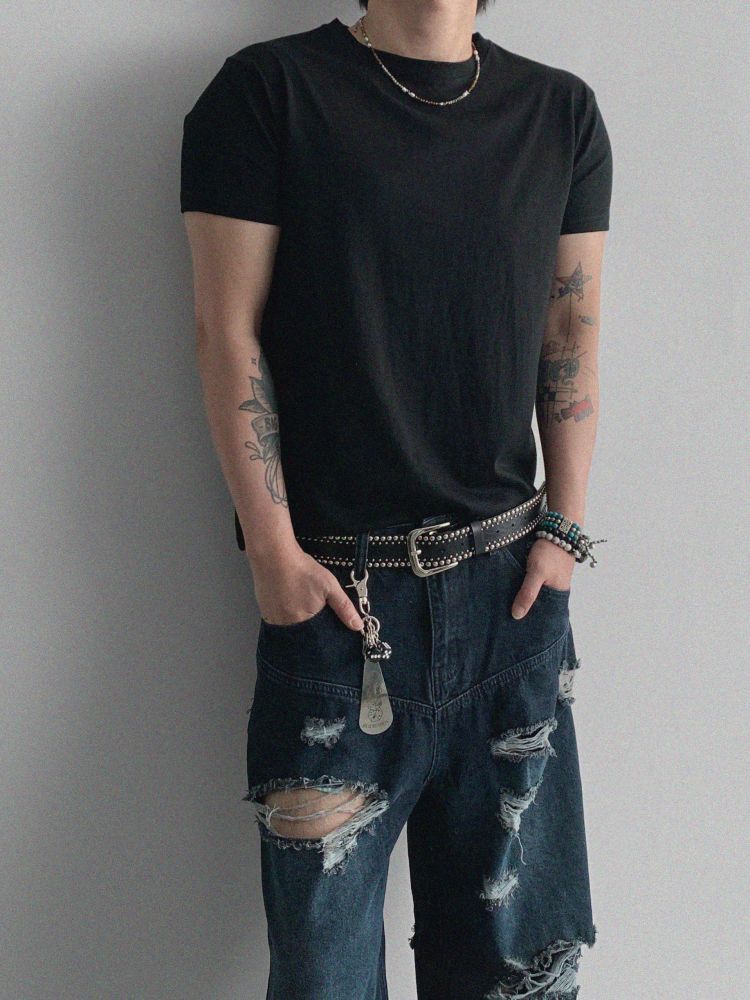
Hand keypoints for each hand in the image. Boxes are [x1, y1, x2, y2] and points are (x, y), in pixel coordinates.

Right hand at [249, 546, 363, 629]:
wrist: (274, 557)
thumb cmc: (303, 570)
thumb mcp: (329, 586)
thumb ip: (344, 607)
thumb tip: (358, 626)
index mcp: (305, 622)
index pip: (318, 638)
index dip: (323, 632)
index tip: (325, 622)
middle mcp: (287, 626)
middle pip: (303, 634)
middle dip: (310, 627)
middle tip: (310, 607)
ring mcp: (274, 620)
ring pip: (290, 629)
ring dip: (297, 623)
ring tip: (299, 604)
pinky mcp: (265, 614)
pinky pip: (278, 623)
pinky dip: (285, 617)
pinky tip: (288, 604)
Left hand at [511, 538, 573, 619]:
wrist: (558, 527)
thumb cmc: (551, 551)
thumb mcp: (537, 573)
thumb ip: (528, 594)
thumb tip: (517, 615)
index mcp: (558, 595)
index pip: (542, 615)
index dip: (529, 620)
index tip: (512, 625)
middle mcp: (555, 589)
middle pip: (536, 604)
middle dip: (522, 608)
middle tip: (503, 615)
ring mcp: (549, 579)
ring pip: (532, 591)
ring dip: (521, 594)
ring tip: (503, 602)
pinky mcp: (543, 569)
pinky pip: (530, 581)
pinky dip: (521, 583)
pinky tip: (510, 585)